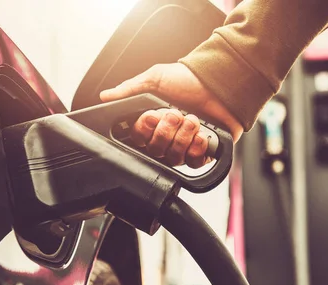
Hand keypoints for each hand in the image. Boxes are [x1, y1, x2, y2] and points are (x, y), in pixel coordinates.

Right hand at [100, 63, 242, 167]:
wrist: (222, 82)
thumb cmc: (189, 79)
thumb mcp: (155, 78)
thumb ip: (129, 89)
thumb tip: (105, 96)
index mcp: (152, 123)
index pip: (138, 139)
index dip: (145, 131)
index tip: (152, 116)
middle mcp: (166, 137)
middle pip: (155, 151)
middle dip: (166, 132)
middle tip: (175, 114)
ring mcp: (184, 146)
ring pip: (174, 158)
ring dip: (183, 138)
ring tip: (192, 120)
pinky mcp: (202, 153)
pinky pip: (193, 163)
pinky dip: (197, 149)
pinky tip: (201, 135)